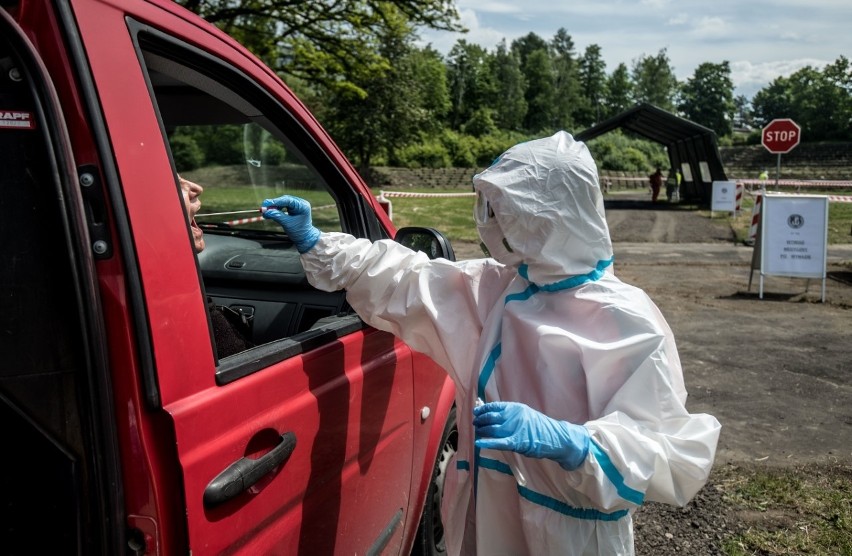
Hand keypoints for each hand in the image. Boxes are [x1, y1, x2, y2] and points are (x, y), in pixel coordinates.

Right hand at [261, 195, 321, 252]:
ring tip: (266, 212)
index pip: (287, 200)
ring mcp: (297, 205)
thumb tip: (265, 211)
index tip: (265, 204)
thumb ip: (277, 216)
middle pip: (284, 200)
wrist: (305, 238)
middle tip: (263, 208)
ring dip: (274, 207)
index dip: (275, 201)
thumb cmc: (298, 232)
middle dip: (274, 204)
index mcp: (302, 206)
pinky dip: (277, 209)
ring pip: (283, 203)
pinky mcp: (294, 208)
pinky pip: (283, 206)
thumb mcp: (286, 224)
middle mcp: (301, 203)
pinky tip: (271, 213)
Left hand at [473, 401, 588, 470]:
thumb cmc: (539, 426)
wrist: (555, 437)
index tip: (476, 412)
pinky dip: (487, 442)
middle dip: (480, 420)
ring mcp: (515, 429)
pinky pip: (499, 442)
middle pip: (491, 418)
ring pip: (492, 429)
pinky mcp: (517, 442)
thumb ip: (511, 414)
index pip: (494, 406)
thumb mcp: (525, 414)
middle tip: (475, 423)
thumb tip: (493, 414)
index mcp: (515, 408)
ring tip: (478, 431)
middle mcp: (513, 416)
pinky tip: (478, 443)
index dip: (483, 410)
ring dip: (482, 430)